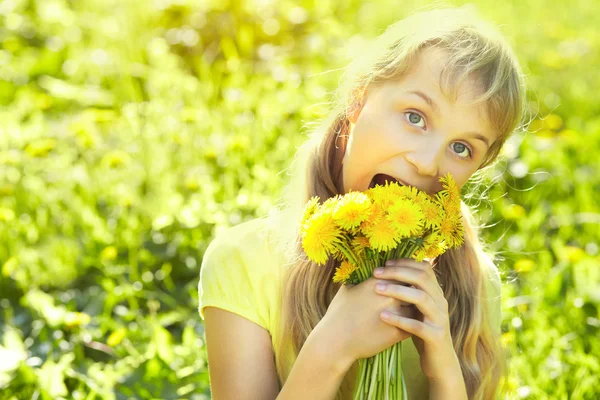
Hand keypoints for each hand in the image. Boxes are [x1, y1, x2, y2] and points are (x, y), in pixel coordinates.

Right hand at [318, 275, 418, 366]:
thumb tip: (362, 270)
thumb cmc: (338, 314)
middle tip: (415, 296)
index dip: (404, 278)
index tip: (405, 282)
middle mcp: (389, 296)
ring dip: (416, 309)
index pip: (401, 274)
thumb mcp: (346, 289)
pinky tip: (411, 325)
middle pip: (412, 289)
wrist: (335, 341)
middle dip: (414, 292)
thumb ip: (359, 278)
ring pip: (416, 308)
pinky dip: (413, 324)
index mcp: (377, 283)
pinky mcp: (397, 333)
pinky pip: (413, 325)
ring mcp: (395, 315)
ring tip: (416, 311)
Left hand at [372, 258, 460, 382]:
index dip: (405, 263)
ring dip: (397, 291)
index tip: (385, 263)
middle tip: (376, 273)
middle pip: (421, 278)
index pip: (424, 269)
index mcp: (436, 293)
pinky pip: (417, 326)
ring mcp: (440, 319)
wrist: (440, 361)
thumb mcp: (417, 309)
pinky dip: (399, 319)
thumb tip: (390, 273)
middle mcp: (441, 302)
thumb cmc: (422, 331)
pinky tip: (383, 316)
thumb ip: (411, 292)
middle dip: (397, 273)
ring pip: (421, 298)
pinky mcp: (436, 337)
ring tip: (377, 289)